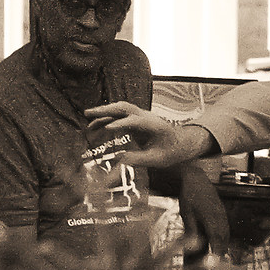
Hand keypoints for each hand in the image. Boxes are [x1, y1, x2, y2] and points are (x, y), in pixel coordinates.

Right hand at [85, 102, 208, 172]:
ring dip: (104, 111)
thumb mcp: (157, 160)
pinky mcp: (136, 120)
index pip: (134, 121)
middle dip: (106, 110)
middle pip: (124, 108)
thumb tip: (119, 162)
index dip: (120, 124)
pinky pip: (120, 116)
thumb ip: (138, 160)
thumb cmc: (171, 151)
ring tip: (87, 116)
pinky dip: (107, 118)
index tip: (107, 129)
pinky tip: (95, 125)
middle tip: (89, 113)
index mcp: (153, 125)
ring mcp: (140, 116)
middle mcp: (146, 117)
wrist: (181, 143)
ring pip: (120, 108)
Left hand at [176, 166, 229, 259]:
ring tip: (220, 255)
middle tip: (217, 263)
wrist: (196, 178)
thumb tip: (193, 243)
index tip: (215, 261)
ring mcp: (222, 213)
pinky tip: (220, 240)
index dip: (216, 251)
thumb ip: (191, 228)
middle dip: (221, 250)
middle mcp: (219, 216)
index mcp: (209, 217)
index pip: (216, 238)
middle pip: (223, 237)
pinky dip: (224, 235)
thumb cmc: (189, 195)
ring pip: (226, 232)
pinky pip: (225, 226)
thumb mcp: (186, 213)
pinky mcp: (222, 211)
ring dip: (223, 243)